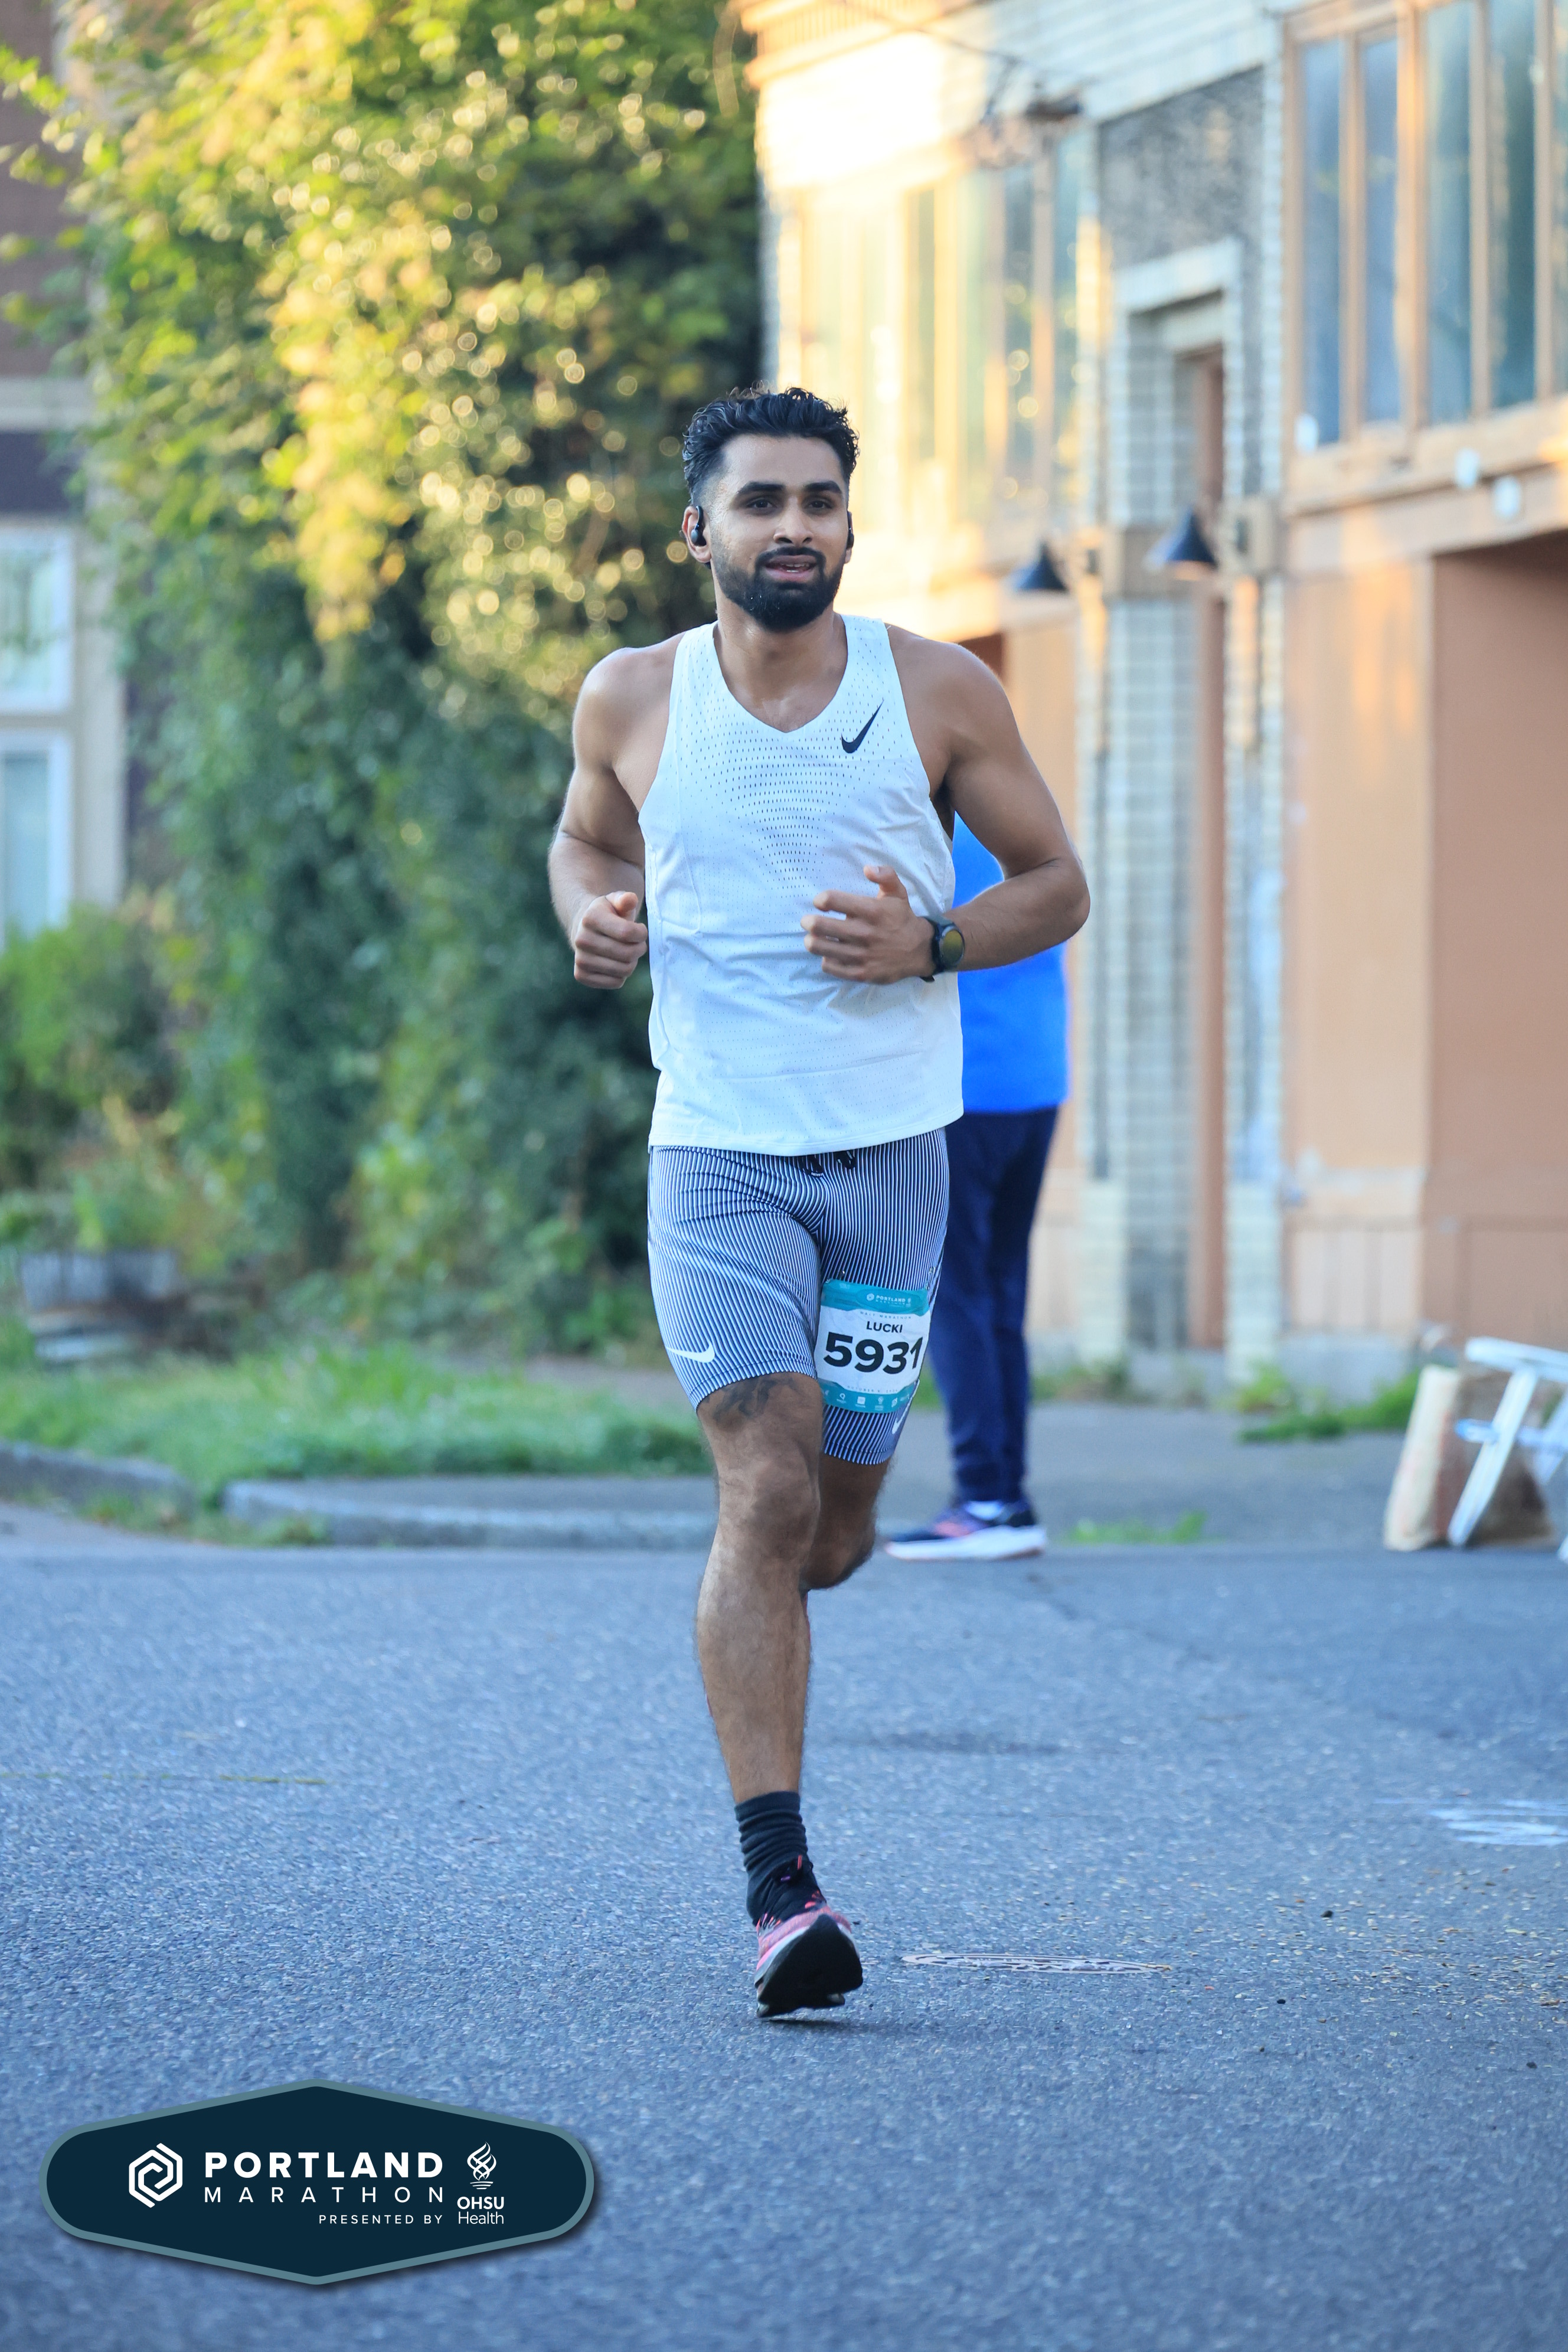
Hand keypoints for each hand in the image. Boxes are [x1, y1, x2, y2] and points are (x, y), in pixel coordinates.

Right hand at [571, 889, 647, 987]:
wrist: (584, 929)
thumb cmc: (607, 914)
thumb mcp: (615, 901)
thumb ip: (625, 899)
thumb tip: (630, 899)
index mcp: (590, 918)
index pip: (627, 933)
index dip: (641, 933)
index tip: (641, 929)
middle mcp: (581, 940)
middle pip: (627, 954)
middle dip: (639, 948)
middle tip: (637, 943)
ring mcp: (580, 959)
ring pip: (624, 970)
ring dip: (632, 962)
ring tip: (627, 952)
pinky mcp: (582, 976)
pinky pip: (616, 982)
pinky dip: (622, 975)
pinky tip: (616, 963)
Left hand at [801, 865, 932, 983]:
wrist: (918, 950)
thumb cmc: (901, 918)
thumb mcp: (898, 892)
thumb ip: (885, 875)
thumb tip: (867, 868)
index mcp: (872, 911)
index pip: (832, 900)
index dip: (820, 899)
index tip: (821, 903)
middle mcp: (865, 933)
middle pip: (819, 926)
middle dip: (808, 921)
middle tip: (808, 921)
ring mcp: (862, 955)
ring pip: (820, 947)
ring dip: (812, 941)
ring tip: (814, 938)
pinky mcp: (861, 973)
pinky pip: (830, 966)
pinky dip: (825, 959)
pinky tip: (830, 954)